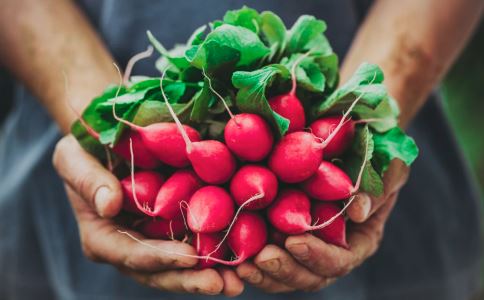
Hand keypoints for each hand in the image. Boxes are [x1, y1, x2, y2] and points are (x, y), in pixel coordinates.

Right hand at [53, 135, 243, 296]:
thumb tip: (109, 205)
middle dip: (189, 279)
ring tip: (238, 281)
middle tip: (222, 284)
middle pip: (158, 272)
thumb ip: (87, 181)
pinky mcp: (172, 229)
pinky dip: (215, 252)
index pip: (130, 254)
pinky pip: (193, 244)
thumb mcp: (74, 158)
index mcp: (102, 236)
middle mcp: (128, 246)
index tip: (190, 258)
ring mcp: (152, 240)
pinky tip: (240, 256)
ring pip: (179, 266)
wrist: (108, 141)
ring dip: (208, 275)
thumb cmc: (85, 149)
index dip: (160, 258)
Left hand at [236, 161, 408, 292]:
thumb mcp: (387, 169)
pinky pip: (268, 258)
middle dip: (285, 269)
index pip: (339, 260)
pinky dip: (252, 259)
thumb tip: (358, 211)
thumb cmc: (374, 158)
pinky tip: (233, 254)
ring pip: (286, 275)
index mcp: (359, 241)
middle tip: (262, 258)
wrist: (351, 150)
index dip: (317, 255)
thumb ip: (378, 189)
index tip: (294, 241)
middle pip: (310, 276)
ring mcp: (308, 250)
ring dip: (264, 273)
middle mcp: (333, 253)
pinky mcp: (284, 239)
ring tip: (241, 264)